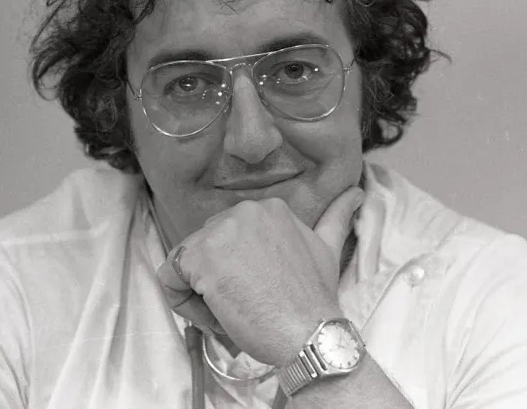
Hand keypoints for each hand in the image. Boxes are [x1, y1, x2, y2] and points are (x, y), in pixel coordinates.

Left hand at [156, 186, 364, 365]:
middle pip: (205, 248)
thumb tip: (357, 193)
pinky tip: (215, 316)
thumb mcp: (328, 248)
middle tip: (246, 307)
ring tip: (234, 314)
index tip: (258, 292)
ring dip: (201, 295)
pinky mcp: (200, 257)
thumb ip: (337, 217)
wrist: (310, 332)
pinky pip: (169, 279)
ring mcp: (219, 232)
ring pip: (186, 264)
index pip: (227, 238)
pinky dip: (182, 303)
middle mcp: (242, 211)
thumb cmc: (315, 299)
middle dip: (216, 282)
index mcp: (268, 207)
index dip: (236, 271)